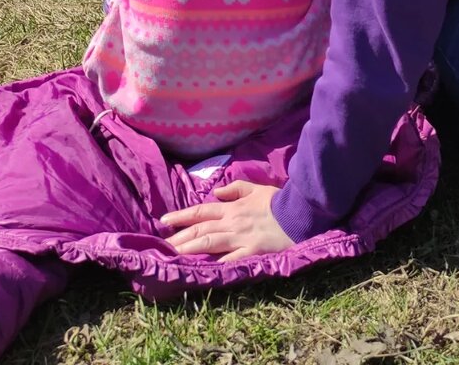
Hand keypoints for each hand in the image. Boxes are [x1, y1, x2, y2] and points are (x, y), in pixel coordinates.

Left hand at [160, 181, 293, 262]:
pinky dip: (216, 264)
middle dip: (179, 236)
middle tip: (161, 244)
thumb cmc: (276, 201)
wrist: (297, 211)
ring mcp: (240, 238)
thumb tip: (217, 194)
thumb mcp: (255, 188)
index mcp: (232, 208)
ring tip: (172, 255)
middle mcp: (232, 222)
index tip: (164, 220)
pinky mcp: (251, 252)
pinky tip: (202, 271)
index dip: (181, 215)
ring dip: (189, 248)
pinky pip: (230, 259)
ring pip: (209, 242)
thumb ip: (235, 189)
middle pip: (200, 228)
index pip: (201, 211)